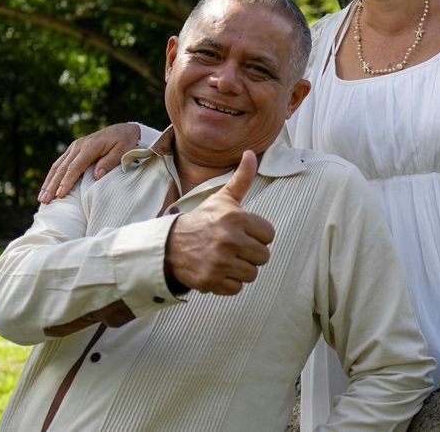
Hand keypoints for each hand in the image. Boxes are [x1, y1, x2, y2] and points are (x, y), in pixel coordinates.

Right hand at [39, 123, 140, 202]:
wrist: (124, 129)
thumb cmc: (125, 142)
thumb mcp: (122, 151)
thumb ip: (109, 162)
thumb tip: (96, 176)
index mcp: (90, 146)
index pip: (75, 167)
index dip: (67, 181)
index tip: (60, 195)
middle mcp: (79, 145)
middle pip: (62, 168)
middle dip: (52, 185)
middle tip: (45, 201)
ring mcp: (75, 147)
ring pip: (58, 166)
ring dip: (49, 182)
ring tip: (42, 198)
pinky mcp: (74, 149)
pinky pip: (60, 163)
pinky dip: (53, 175)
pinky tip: (47, 186)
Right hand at [163, 151, 274, 294]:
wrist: (170, 245)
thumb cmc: (203, 220)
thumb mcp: (223, 198)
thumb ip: (242, 178)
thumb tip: (251, 153)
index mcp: (236, 218)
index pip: (269, 235)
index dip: (258, 235)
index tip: (243, 233)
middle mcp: (229, 239)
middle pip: (263, 256)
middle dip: (250, 253)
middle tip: (234, 247)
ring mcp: (220, 261)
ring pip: (252, 274)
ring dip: (241, 269)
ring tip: (225, 258)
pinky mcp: (211, 280)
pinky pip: (237, 288)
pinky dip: (229, 283)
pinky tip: (217, 270)